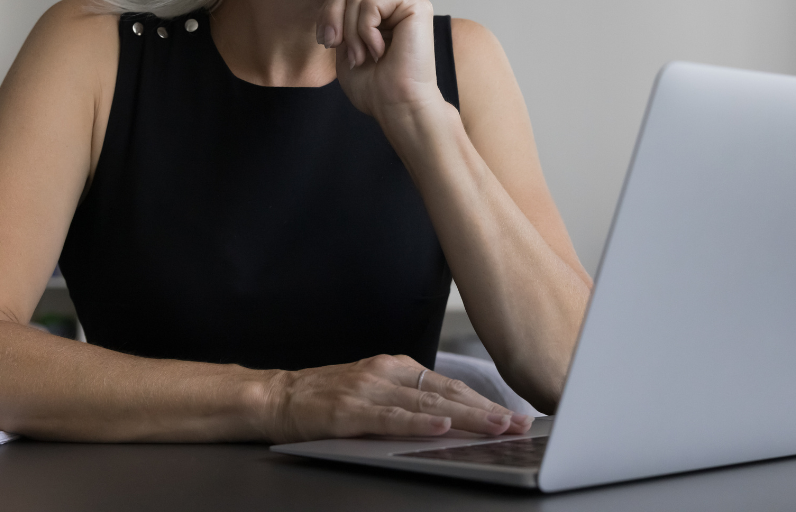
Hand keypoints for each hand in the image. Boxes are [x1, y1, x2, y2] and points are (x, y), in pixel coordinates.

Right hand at [263, 353, 533, 442]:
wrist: (277, 397)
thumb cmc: (327, 398)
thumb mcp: (374, 391)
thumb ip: (409, 400)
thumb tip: (454, 417)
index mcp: (397, 367)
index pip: (450, 386)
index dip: (485, 401)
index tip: (513, 415)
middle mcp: (387, 372)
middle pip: (447, 393)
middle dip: (487, 410)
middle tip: (519, 425)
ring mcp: (369, 389)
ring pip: (427, 404)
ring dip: (467, 417)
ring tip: (496, 428)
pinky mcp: (351, 410)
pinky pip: (392, 418)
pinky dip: (419, 424)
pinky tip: (442, 427)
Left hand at [317, 0, 445, 122]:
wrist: (397, 106)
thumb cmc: (374, 88)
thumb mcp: (345, 47)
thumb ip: (340, 18)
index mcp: (381, 14)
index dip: (328, 12)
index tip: (328, 42)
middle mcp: (395, 5)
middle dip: (333, 15)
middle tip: (337, 45)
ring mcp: (407, 3)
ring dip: (351, 31)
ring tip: (363, 56)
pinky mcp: (416, 6)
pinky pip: (372, 4)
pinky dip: (366, 31)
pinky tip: (380, 51)